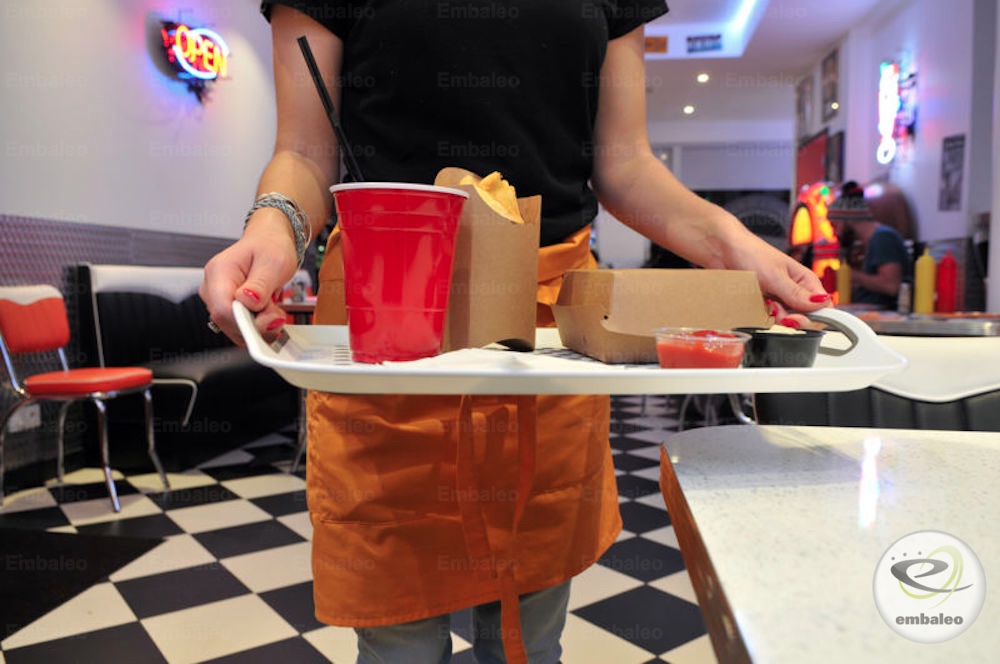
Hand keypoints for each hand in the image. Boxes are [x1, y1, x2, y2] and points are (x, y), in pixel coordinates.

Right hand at [199, 214, 298, 343]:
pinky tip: (267, 312)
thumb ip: (261, 285)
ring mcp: (217, 301)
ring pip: (236, 329)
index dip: (246, 321)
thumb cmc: (270, 247)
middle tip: (277, 311)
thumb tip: (247, 301)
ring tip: (273, 307)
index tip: (270, 319)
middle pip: (228, 323)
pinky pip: (241, 328)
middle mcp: (212, 288)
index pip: (222, 309)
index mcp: (219, 272)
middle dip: (257, 323)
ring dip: (260, 325)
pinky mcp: (227, 310)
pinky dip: (258, 326)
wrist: (270, 243)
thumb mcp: (274, 262)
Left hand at [726, 241, 831, 328]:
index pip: (822, 307)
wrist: (721, 249)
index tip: (796, 318)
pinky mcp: (761, 304)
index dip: (813, 318)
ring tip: (764, 302)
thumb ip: (796, 293)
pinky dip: (759, 315)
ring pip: (783, 321)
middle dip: (789, 318)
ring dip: (772, 317)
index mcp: (804, 281)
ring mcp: (777, 299)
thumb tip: (822, 303)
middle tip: (776, 310)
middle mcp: (793, 291)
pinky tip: (754, 303)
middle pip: (802, 318)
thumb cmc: (750, 252)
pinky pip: (765, 319)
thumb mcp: (775, 275)